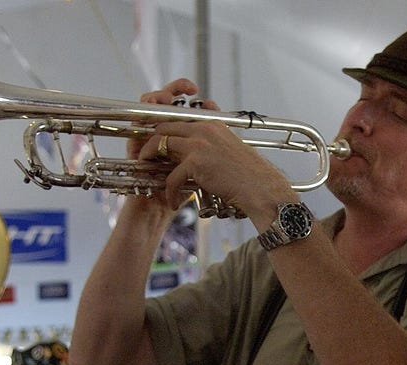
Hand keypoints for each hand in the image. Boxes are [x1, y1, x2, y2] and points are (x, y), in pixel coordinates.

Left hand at [135, 79, 293, 217]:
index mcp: (211, 123)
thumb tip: (194, 152)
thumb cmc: (248, 174)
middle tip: (146, 157)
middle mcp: (203, 129)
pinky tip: (173, 203)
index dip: (163, 129)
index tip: (155, 141)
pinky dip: (169, 191)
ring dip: (150, 160)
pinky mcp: (196, 162)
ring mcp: (198, 144)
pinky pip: (171, 176)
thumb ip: (212, 142)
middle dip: (151, 142)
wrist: (260, 187)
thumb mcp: (230, 148)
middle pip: (164, 127)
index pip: (178, 118)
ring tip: (150, 173)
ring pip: (161, 145)